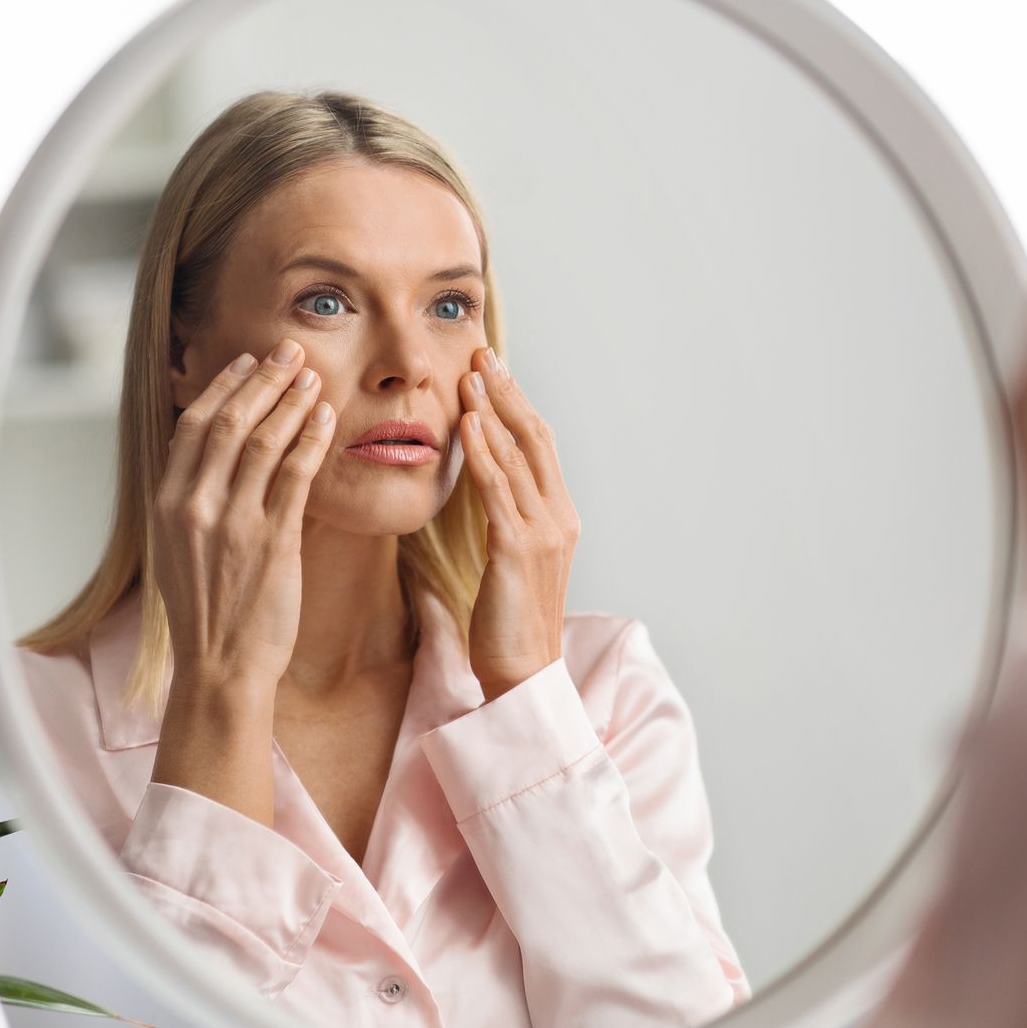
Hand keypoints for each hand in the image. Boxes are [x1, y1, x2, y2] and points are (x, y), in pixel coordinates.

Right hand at [152, 340, 336, 694]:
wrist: (220, 667)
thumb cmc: (206, 612)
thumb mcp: (180, 549)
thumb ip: (192, 502)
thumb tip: (213, 459)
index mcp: (167, 504)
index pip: (193, 426)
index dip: (224, 387)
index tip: (249, 362)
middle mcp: (195, 507)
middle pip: (230, 422)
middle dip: (263, 379)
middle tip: (290, 350)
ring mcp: (234, 523)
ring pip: (264, 442)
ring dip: (291, 401)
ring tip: (313, 375)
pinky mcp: (273, 542)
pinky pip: (295, 477)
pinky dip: (311, 440)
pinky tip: (326, 418)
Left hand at [457, 347, 579, 700]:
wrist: (523, 673)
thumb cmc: (509, 622)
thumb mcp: (512, 561)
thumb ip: (507, 518)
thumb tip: (484, 482)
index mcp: (561, 518)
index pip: (540, 447)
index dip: (516, 404)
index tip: (492, 371)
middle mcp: (560, 518)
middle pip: (534, 439)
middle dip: (507, 393)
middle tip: (481, 354)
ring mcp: (543, 532)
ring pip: (518, 457)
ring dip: (491, 411)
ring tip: (469, 375)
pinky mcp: (517, 550)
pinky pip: (498, 491)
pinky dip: (482, 453)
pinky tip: (465, 424)